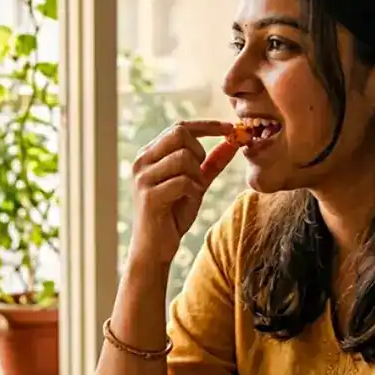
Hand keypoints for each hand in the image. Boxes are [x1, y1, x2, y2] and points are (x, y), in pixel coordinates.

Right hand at [127, 120, 237, 267]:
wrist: (155, 249)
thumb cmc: (173, 216)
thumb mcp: (196, 184)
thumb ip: (211, 163)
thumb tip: (233, 142)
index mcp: (149, 155)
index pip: (179, 127)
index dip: (207, 126)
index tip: (231, 128)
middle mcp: (142, 161)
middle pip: (179, 134)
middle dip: (199, 153)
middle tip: (200, 175)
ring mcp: (143, 178)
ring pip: (183, 158)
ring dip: (196, 176)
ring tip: (190, 193)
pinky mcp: (149, 196)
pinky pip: (183, 182)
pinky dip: (193, 192)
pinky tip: (185, 203)